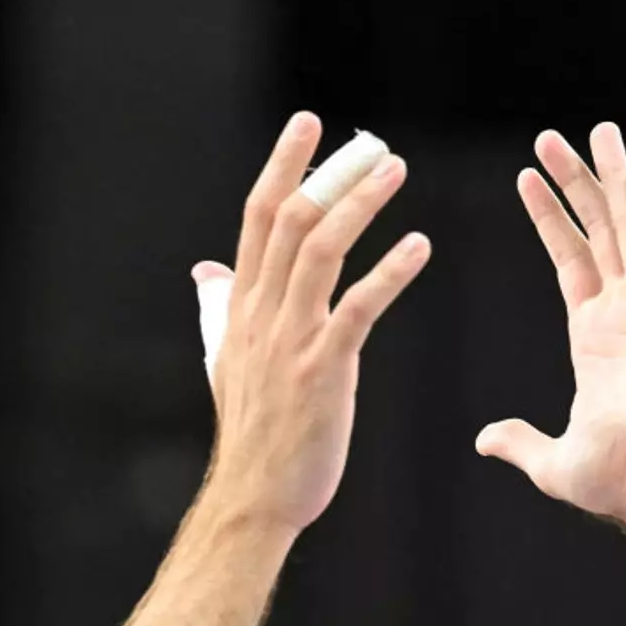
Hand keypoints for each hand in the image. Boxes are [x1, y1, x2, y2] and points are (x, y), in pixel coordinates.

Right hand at [193, 113, 429, 536]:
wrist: (253, 499)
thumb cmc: (252, 439)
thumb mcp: (227, 364)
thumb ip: (220, 311)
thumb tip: (206, 273)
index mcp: (240, 308)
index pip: (258, 218)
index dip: (284, 165)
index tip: (308, 125)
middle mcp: (261, 314)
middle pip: (290, 219)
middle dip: (329, 171)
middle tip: (370, 142)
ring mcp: (290, 341)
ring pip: (321, 249)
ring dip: (360, 203)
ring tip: (395, 172)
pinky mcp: (322, 371)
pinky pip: (358, 307)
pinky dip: (390, 270)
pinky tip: (419, 246)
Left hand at [475, 122, 625, 525]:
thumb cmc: (614, 478)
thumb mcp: (552, 461)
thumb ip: (520, 442)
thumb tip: (485, 439)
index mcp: (594, 338)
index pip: (569, 260)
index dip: (550, 218)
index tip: (526, 178)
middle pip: (598, 230)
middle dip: (575, 182)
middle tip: (550, 137)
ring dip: (615, 177)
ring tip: (598, 130)